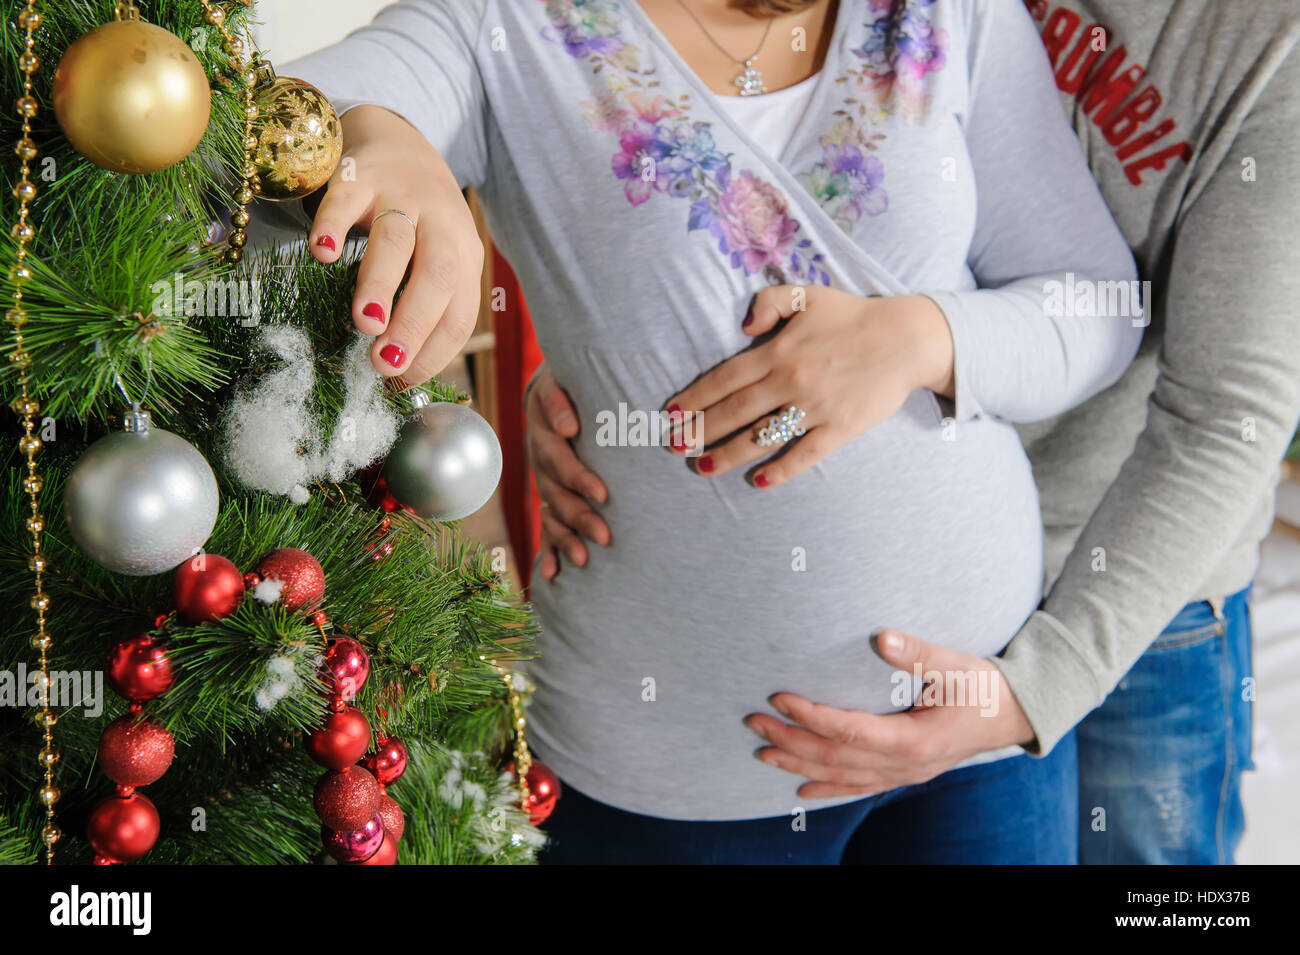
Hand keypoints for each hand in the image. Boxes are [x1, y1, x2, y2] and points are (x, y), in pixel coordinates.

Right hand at [308, 106, 483, 384]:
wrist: (396, 138)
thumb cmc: (417, 219)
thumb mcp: (435, 258)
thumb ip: (423, 306)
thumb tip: (395, 375)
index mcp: (464, 256)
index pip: (459, 314)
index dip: (434, 352)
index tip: (400, 382)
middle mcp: (441, 224)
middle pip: (438, 276)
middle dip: (414, 323)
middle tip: (385, 361)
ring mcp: (401, 196)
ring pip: (396, 240)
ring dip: (380, 284)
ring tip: (365, 323)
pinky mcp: (360, 173)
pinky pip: (344, 198)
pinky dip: (333, 224)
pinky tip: (322, 253)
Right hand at [526, 365, 611, 579]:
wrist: (555, 391)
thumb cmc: (569, 385)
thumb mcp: (558, 381)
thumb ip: (559, 399)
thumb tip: (568, 428)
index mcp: (543, 437)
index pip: (560, 462)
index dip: (579, 478)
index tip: (603, 495)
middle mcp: (539, 464)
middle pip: (557, 496)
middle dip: (580, 518)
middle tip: (605, 536)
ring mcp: (543, 484)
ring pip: (551, 516)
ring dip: (566, 540)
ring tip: (584, 561)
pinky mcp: (549, 497)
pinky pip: (545, 527)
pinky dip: (548, 551)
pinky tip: (551, 574)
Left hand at [664, 286, 954, 486]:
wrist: (907, 339)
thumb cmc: (853, 316)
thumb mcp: (807, 295)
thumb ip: (769, 302)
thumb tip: (744, 326)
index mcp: (778, 352)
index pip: (725, 379)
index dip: (695, 397)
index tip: (672, 412)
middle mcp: (790, 382)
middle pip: (734, 412)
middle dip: (700, 430)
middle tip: (674, 446)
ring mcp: (814, 409)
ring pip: (762, 437)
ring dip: (728, 455)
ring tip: (703, 468)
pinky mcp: (838, 429)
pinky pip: (804, 455)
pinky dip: (781, 470)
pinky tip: (759, 482)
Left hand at [745, 630, 1035, 797]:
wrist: (1014, 715)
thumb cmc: (983, 686)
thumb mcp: (954, 665)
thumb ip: (917, 653)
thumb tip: (883, 636)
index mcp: (913, 742)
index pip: (848, 731)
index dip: (810, 716)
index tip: (779, 697)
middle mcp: (903, 766)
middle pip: (835, 758)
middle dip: (790, 741)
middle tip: (754, 722)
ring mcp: (903, 775)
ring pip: (841, 777)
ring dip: (799, 766)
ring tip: (762, 754)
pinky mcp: (904, 775)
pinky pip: (858, 787)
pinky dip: (828, 789)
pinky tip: (802, 792)